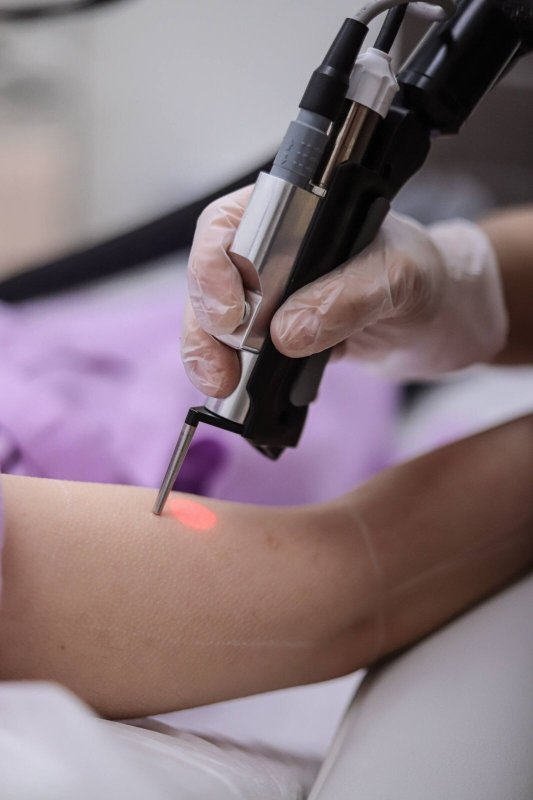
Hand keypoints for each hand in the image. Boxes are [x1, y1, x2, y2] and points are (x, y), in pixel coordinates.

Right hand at [181, 186, 507, 396]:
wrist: (445, 321)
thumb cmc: (429, 278)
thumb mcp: (400, 278)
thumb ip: (349, 298)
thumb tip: (286, 332)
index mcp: (295, 215)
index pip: (227, 226)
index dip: (213, 266)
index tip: (229, 314)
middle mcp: (273, 252)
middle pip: (209, 279)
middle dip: (205, 326)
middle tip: (220, 369)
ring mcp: (273, 298)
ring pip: (217, 323)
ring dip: (211, 356)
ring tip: (223, 387)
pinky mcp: (279, 339)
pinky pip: (242, 356)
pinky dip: (237, 377)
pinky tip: (240, 397)